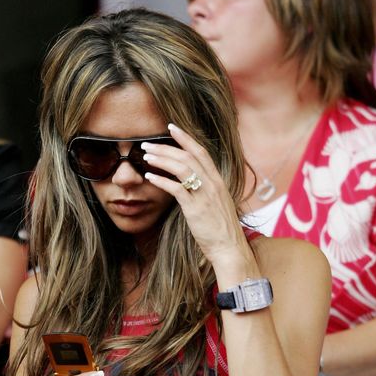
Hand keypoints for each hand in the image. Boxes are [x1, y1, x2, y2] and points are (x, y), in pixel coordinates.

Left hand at [142, 123, 253, 271]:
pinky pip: (177, 188)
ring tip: (146, 156)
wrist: (230, 247)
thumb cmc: (221, 228)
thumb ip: (206, 189)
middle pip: (188, 156)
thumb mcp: (217, 203)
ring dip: (162, 159)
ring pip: (182, 167)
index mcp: (218, 180)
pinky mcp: (196, 208)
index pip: (201, 152)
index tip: (171, 127)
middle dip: (166, 146)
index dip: (186, 138)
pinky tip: (150, 177)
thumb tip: (192, 181)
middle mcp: (213, 183)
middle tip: (147, 143)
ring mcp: (205, 195)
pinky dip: (162, 180)